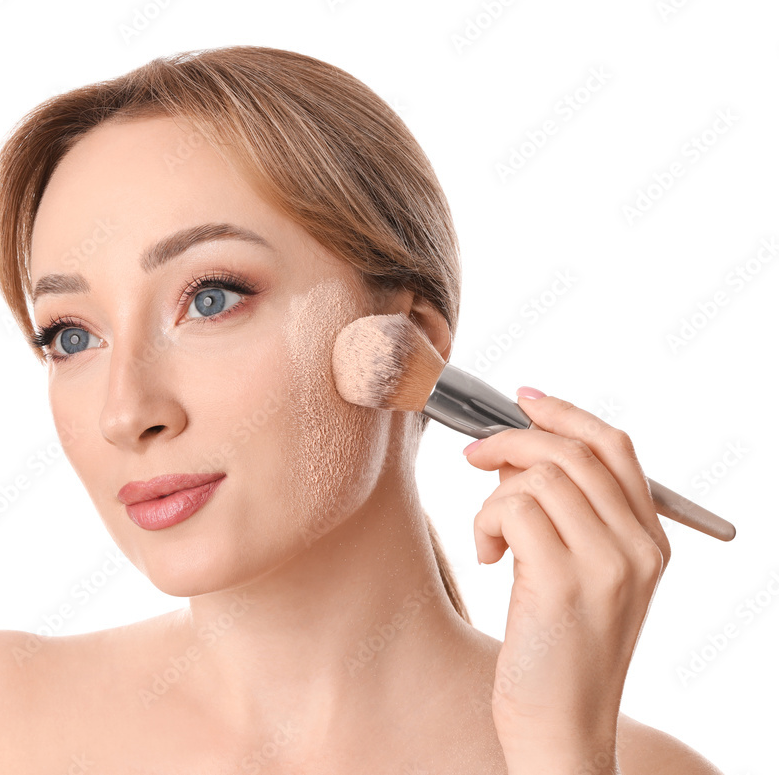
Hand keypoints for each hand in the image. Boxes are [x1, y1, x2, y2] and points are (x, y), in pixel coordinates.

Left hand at [462, 388, 670, 772]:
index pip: (614, 447)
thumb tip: (518, 454)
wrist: (561, 726)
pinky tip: (487, 557)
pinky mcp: (563, 581)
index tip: (524, 400)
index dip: (565, 414)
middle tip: (475, 458)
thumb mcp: (579, 574)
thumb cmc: (557, 648)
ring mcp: (606, 563)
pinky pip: (511, 508)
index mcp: (650, 541)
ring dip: (494, 495)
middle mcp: (638, 548)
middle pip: (572, 451)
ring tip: (490, 538)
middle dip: (511, 442)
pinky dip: (484, 521)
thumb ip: (568, 514)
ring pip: (538, 476)